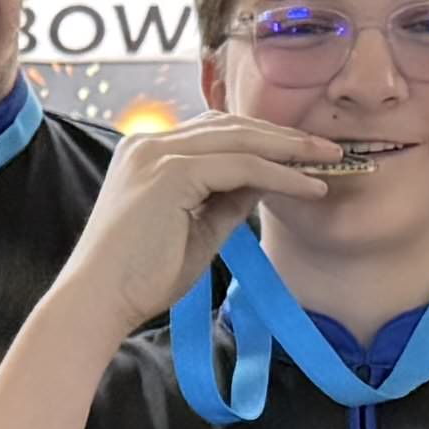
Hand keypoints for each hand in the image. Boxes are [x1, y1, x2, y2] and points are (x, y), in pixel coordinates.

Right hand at [60, 108, 359, 321]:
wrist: (97, 301)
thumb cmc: (139, 279)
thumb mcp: (196, 231)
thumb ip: (227, 201)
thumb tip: (266, 182)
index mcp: (148, 153)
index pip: (216, 133)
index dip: (264, 141)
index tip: (303, 157)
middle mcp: (150, 143)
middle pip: (232, 126)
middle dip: (285, 137)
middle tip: (329, 150)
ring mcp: (157, 153)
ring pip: (241, 139)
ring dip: (291, 150)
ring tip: (330, 161)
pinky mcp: (171, 172)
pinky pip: (241, 166)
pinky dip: (279, 175)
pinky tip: (308, 187)